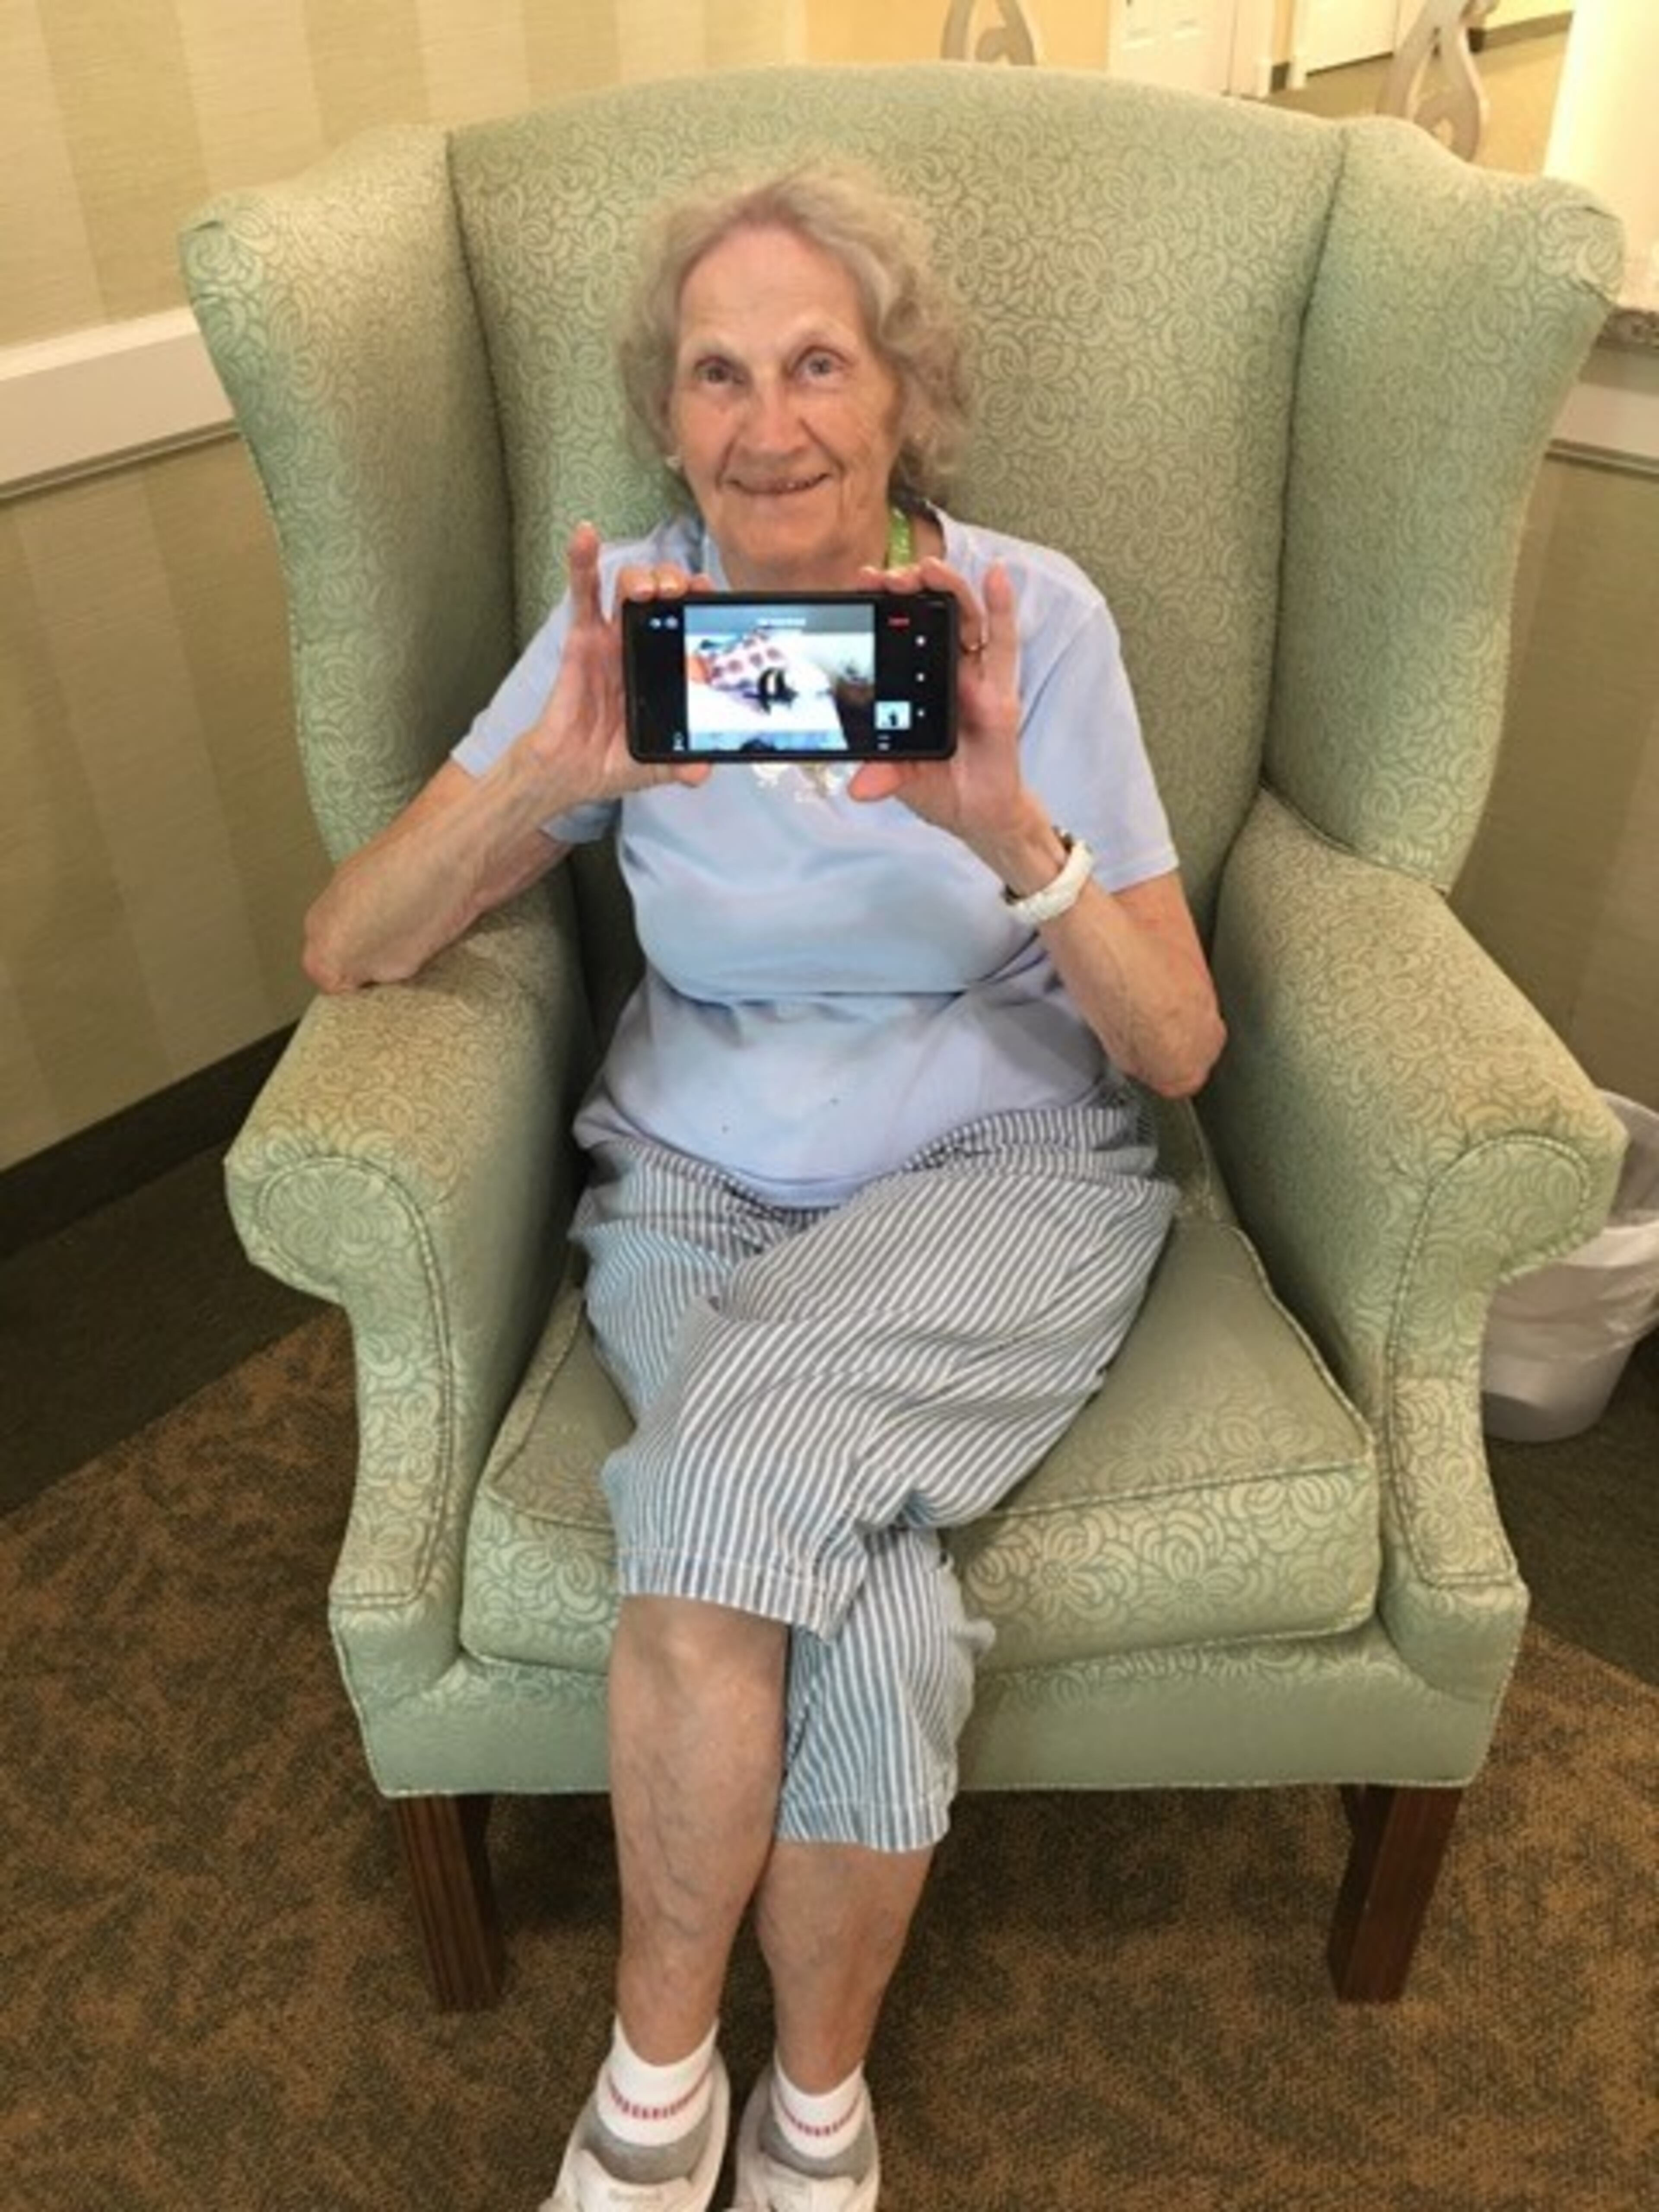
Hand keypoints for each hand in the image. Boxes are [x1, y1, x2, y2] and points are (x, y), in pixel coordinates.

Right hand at [522, 524, 711, 806]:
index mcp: (664, 666)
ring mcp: (611, 638)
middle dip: (675, 582)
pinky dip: (582, 562)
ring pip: (629, 587)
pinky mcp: (582, 639)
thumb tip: (702, 771)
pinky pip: (582, 595)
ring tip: (653, 588)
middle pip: (662, 593)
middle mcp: (640, 644)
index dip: (700, 601)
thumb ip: (681, 765)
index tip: (711, 593)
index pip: (686, 620)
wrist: (572, 772)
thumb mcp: (658, 765)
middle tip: (682, 592)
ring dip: (643, 576)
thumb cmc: (613, 759)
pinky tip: (586, 536)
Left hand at [845, 556, 1047, 865]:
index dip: (883, 606)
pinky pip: (1004, 645)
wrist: (976, 814)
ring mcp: (976, 679)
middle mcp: (947, 673)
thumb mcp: (904, 780)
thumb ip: (885, 774)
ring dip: (948, 589)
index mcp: (917, 684)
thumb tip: (858, 787)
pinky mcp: (1002, 693)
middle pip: (930, 616)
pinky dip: (1002, 608)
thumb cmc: (940, 786)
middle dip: (910, 589)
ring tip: (929, 569)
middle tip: (888, 576)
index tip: (862, 584)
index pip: (898, 634)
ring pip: (965, 619)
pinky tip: (996, 575)